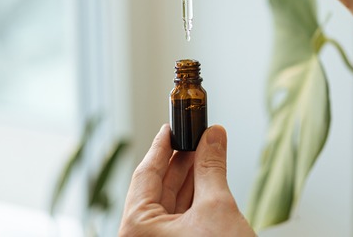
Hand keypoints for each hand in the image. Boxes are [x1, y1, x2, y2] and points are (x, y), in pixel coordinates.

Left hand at [119, 124, 253, 236]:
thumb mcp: (217, 207)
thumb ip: (212, 167)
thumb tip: (213, 136)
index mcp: (136, 228)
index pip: (146, 173)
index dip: (162, 145)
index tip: (172, 125)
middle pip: (157, 188)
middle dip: (181, 160)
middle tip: (198, 134)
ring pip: (170, 204)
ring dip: (191, 178)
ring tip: (208, 151)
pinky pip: (179, 220)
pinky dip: (194, 199)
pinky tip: (209, 180)